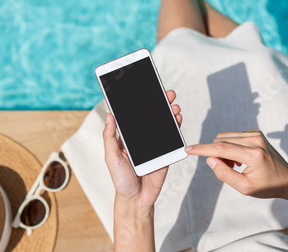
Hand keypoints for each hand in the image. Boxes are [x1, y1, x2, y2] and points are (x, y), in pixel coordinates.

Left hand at [103, 90, 182, 205]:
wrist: (136, 199)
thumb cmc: (120, 179)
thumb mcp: (111, 157)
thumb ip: (109, 137)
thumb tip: (110, 116)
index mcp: (127, 137)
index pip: (134, 115)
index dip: (138, 102)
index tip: (144, 89)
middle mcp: (141, 138)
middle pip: (151, 116)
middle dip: (159, 103)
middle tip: (166, 93)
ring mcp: (154, 144)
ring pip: (163, 124)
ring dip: (169, 112)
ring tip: (173, 104)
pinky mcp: (165, 152)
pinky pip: (171, 137)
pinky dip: (176, 126)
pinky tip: (177, 118)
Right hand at [185, 130, 287, 199]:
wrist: (287, 179)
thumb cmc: (267, 186)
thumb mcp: (244, 188)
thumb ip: (224, 174)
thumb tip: (210, 159)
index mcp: (253, 155)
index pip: (221, 148)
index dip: (202, 149)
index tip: (188, 149)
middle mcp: (255, 140)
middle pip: (220, 141)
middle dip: (216, 154)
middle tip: (228, 168)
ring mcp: (256, 134)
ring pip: (224, 137)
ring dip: (223, 150)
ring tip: (236, 164)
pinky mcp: (255, 132)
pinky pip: (232, 136)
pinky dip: (230, 146)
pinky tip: (240, 158)